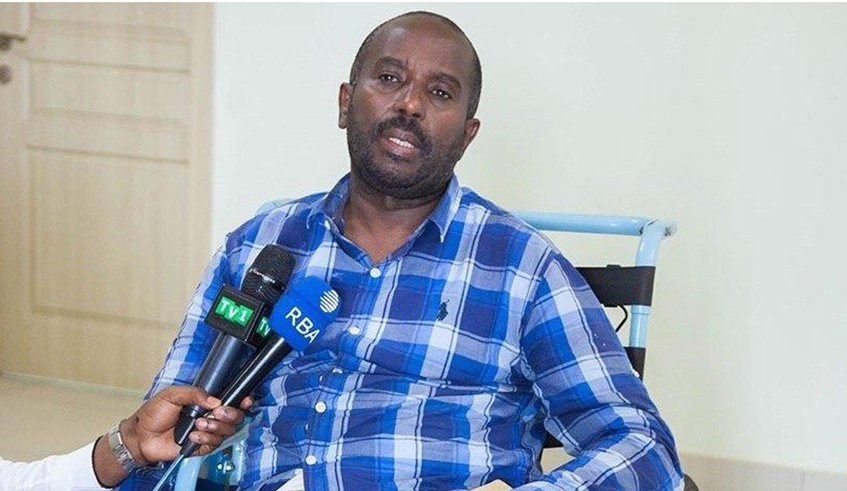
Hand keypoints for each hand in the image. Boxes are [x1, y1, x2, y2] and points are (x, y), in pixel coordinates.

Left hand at [122, 386, 252, 464]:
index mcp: (205, 402)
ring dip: (215, 427)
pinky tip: (193, 436)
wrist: (141, 436)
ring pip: (227, 431)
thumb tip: (216, 400)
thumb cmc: (154, 413)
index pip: (230, 400)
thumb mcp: (172, 395)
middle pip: (235, 417)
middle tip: (216, 412)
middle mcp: (210, 416)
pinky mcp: (201, 446)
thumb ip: (194, 393)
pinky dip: (205, 439)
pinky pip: (214, 444)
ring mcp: (206, 431)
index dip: (241, 401)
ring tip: (199, 424)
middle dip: (230, 414)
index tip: (245, 400)